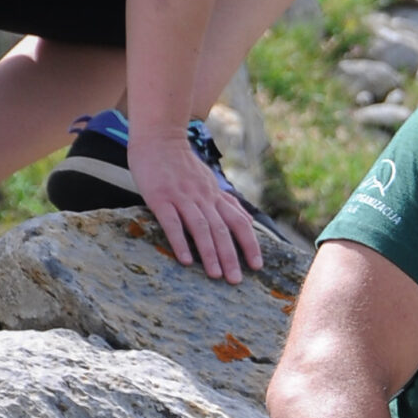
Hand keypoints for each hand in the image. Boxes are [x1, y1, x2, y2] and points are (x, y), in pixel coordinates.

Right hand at [128, 128, 261, 282]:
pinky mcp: (160, 198)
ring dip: (211, 253)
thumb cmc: (181, 163)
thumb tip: (248, 221)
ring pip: (201, 228)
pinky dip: (180, 242)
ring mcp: (182, 197)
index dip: (250, 244)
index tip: (258, 266)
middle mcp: (203, 198)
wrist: (158, 137)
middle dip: (231, 256)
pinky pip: (173, 222)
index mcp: (215, 196)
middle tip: (236, 281)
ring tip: (216, 275)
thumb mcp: (209, 181)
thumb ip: (226, 201)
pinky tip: (186, 260)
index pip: (239, 222)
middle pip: (222, 230)